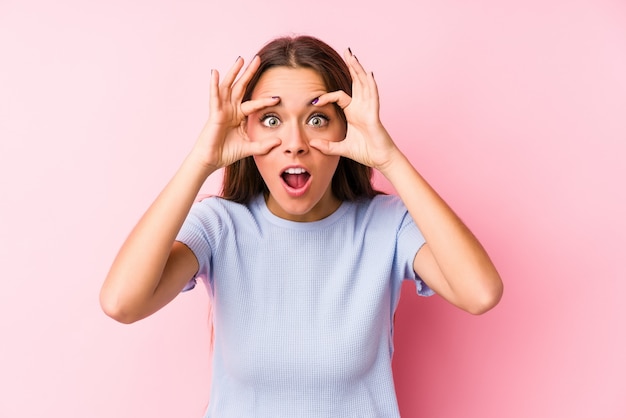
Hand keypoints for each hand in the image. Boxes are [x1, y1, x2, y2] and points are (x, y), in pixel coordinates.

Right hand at [192, 56, 280, 170]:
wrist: (212, 160)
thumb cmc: (227, 152)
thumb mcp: (250, 148)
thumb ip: (263, 145)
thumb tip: (279, 142)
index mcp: (239, 116)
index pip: (254, 103)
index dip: (265, 100)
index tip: (277, 97)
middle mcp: (231, 109)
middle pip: (241, 87)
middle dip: (249, 73)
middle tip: (257, 59)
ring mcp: (222, 109)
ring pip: (228, 86)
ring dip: (233, 72)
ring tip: (240, 59)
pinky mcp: (214, 113)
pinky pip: (214, 96)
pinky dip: (214, 84)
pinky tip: (216, 73)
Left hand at [309, 49, 400, 170]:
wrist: (380, 159)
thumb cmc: (365, 152)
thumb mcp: (341, 148)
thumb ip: (328, 146)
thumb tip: (312, 144)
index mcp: (353, 113)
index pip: (339, 97)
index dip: (327, 96)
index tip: (315, 100)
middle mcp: (361, 107)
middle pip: (356, 82)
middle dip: (351, 67)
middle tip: (346, 51)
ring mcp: (369, 109)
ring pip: (364, 84)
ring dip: (358, 70)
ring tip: (353, 56)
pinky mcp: (374, 115)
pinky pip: (373, 97)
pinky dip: (371, 85)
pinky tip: (368, 74)